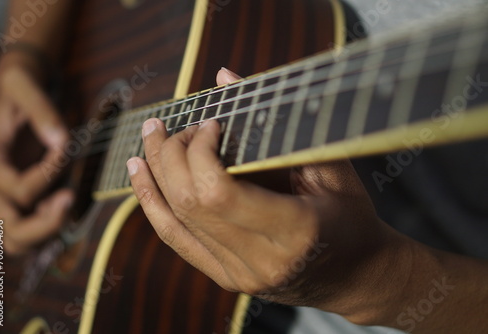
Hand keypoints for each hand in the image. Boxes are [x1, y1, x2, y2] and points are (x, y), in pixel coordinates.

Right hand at [0, 52, 72, 254]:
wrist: (15, 92)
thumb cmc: (18, 87)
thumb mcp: (24, 83)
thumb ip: (41, 109)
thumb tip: (61, 142)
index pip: (17, 190)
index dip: (50, 174)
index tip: (67, 146)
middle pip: (11, 229)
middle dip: (47, 222)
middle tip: (70, 197)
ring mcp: (3, 196)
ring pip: (17, 240)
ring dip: (47, 229)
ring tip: (67, 198)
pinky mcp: (19, 199)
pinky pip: (31, 229)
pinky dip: (49, 225)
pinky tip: (65, 196)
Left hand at [128, 68, 408, 322]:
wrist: (356, 274)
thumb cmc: (352, 218)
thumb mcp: (333, 169)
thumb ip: (279, 123)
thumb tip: (225, 77)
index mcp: (294, 231)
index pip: (219, 192)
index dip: (202, 151)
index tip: (211, 124)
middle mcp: (260, 260)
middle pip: (189, 202)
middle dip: (172, 155)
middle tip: (173, 126)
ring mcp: (239, 274)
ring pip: (175, 219)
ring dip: (156, 173)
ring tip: (150, 139)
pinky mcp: (225, 277)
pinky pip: (176, 239)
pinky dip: (152, 204)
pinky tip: (140, 176)